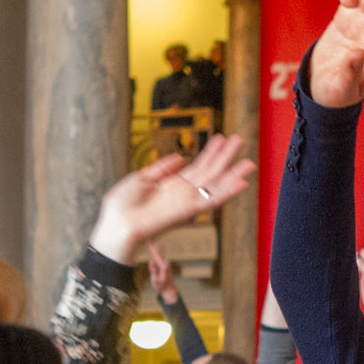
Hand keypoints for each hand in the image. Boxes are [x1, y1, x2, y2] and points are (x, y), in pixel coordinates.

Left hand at [90, 135, 255, 264]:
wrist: (116, 225)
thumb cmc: (122, 206)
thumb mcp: (141, 178)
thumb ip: (162, 168)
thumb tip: (179, 158)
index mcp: (172, 185)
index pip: (197, 167)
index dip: (210, 152)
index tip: (221, 138)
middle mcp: (182, 194)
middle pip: (209, 173)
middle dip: (225, 156)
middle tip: (240, 140)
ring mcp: (186, 202)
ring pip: (215, 186)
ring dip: (232, 173)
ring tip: (248, 161)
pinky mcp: (186, 211)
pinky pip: (210, 201)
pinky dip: (226, 192)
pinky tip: (241, 183)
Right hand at [147, 243, 180, 303]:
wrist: (169, 289)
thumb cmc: (161, 286)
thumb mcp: (156, 280)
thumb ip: (154, 271)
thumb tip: (151, 261)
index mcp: (163, 266)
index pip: (156, 255)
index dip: (152, 247)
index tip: (149, 240)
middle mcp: (165, 263)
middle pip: (158, 252)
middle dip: (153, 244)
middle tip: (149, 236)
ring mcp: (165, 264)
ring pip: (159, 253)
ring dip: (155, 246)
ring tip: (151, 239)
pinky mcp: (163, 265)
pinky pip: (159, 256)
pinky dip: (156, 250)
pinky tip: (155, 246)